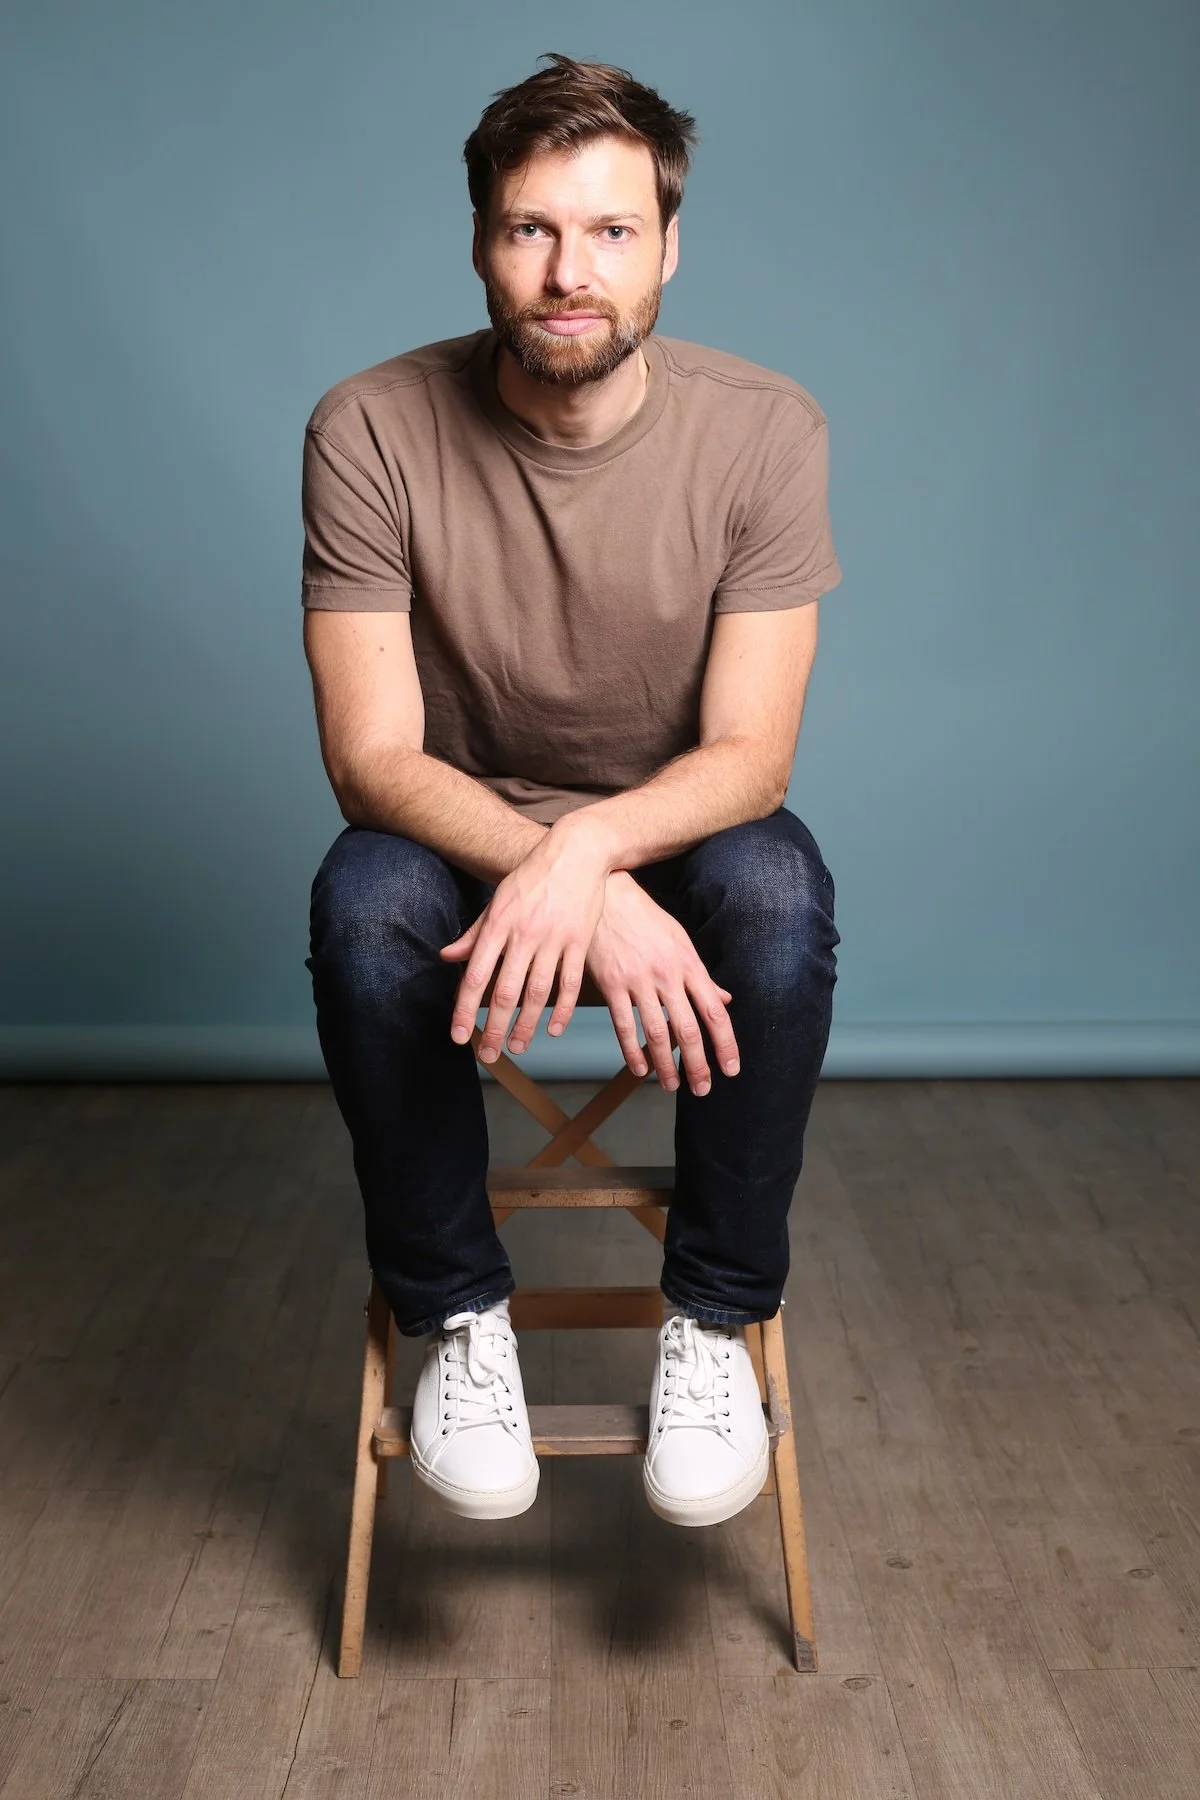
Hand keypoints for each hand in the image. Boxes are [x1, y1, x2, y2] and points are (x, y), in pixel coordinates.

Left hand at [439, 825, 609, 1060]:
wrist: (576, 853)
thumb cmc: (532, 878)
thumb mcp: (498, 901)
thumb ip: (474, 933)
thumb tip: (447, 957)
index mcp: (498, 925)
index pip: (476, 976)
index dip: (465, 1010)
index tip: (459, 1036)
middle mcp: (523, 935)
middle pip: (505, 992)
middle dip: (494, 1029)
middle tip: (487, 1055)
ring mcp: (554, 939)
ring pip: (537, 993)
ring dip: (526, 1025)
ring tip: (517, 1047)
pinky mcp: (579, 942)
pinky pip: (570, 984)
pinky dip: (562, 1010)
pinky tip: (553, 1030)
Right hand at [583, 870, 739, 1097]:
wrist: (607, 895)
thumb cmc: (646, 918)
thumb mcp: (680, 940)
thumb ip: (701, 975)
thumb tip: (725, 1000)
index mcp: (688, 965)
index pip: (714, 1012)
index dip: (725, 1044)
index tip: (731, 1068)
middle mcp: (667, 976)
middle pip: (689, 1029)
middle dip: (699, 1064)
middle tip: (703, 1089)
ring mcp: (638, 980)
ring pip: (657, 1032)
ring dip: (667, 1065)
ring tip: (673, 1085)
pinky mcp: (612, 984)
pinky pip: (624, 1025)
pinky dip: (632, 1050)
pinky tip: (640, 1069)